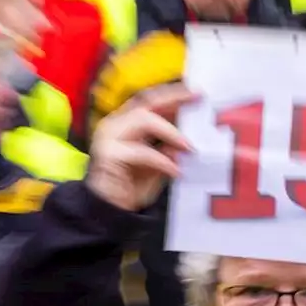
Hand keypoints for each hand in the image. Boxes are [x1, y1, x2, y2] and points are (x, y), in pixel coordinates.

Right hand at [86, 84, 196, 211]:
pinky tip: (175, 171)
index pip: (150, 101)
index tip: (197, 93)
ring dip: (170, 131)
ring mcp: (108, 137)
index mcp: (125, 123)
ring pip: (143, 119)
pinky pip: (142, 152)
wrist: (108, 212)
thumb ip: (169, 150)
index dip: (173, 94)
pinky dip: (162, 161)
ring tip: (189, 147)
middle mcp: (114, 124)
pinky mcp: (108, 154)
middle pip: (146, 101)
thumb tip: (186, 140)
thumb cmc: (130, 188)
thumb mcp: (158, 165)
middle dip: (174, 97)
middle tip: (196, 98)